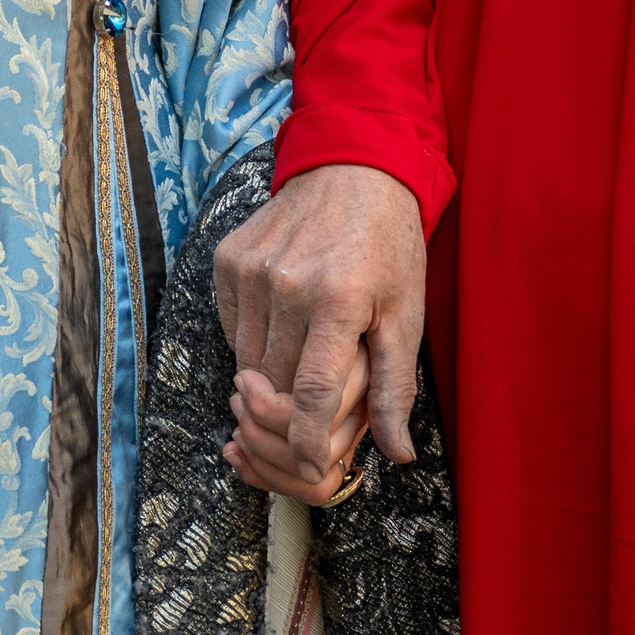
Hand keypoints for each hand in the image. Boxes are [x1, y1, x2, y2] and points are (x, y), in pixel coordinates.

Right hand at [213, 162, 424, 494]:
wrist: (352, 166)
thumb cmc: (388, 244)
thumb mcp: (406, 312)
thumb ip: (396, 387)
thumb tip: (398, 455)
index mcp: (340, 299)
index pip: (311, 394)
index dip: (306, 443)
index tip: (310, 467)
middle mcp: (288, 283)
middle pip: (273, 385)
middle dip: (290, 412)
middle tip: (314, 407)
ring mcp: (252, 268)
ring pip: (246, 360)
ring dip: (270, 377)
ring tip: (302, 356)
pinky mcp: (229, 258)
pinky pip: (230, 327)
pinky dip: (252, 339)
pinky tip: (283, 321)